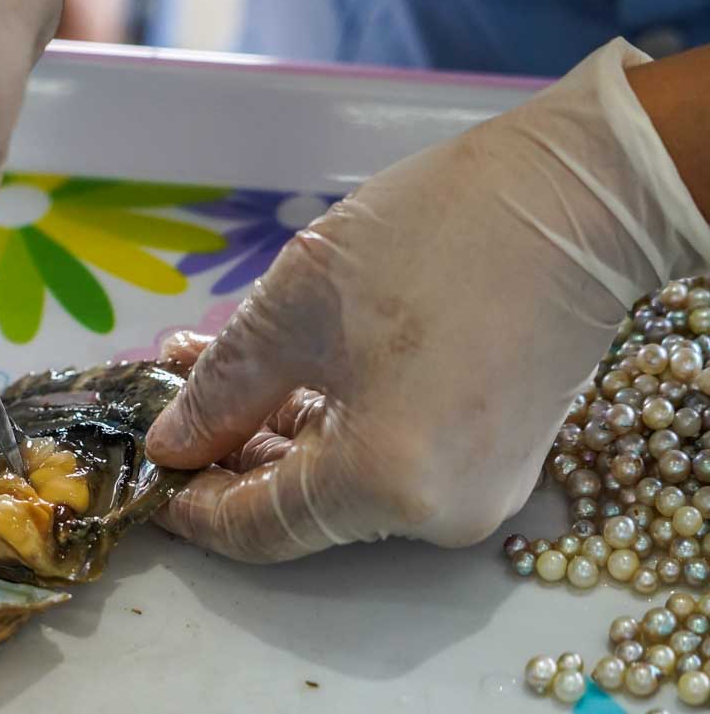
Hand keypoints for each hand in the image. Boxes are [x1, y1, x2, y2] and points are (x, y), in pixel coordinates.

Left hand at [146, 39, 709, 561]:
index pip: (259, 527)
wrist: (579, 195)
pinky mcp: (491, 455)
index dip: (190, 505)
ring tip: (206, 362)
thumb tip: (171, 446)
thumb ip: (222, 390)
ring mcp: (473, 490)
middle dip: (224, 449)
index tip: (143, 471)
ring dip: (270, 425)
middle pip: (298, 504)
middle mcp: (437, 515)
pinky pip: (387, 456)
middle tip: (167, 395)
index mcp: (387, 487)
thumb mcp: (296, 308)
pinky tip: (278, 368)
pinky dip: (329, 420)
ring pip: (340, 477)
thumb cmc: (434, 238)